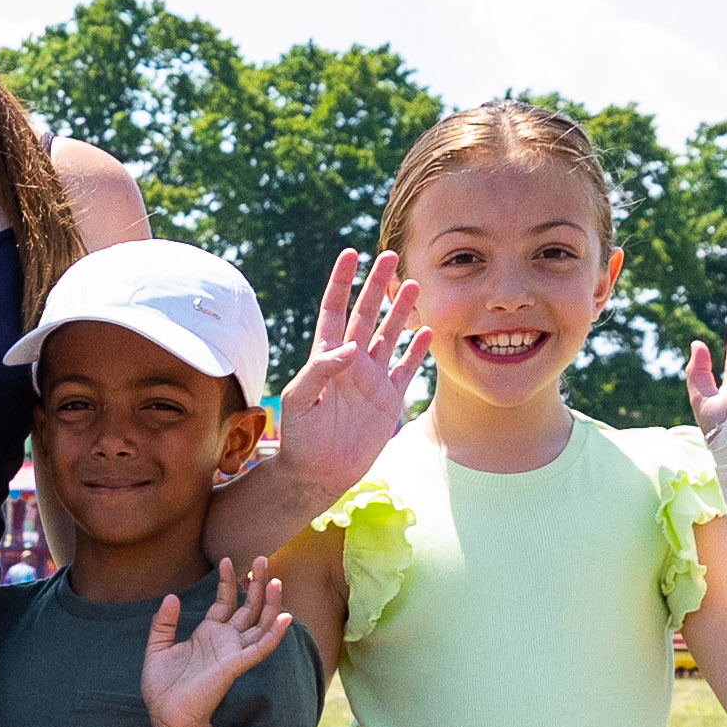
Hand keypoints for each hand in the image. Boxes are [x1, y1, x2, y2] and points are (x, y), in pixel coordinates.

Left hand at [138, 556, 292, 726]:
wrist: (166, 715)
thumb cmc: (163, 687)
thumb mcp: (157, 648)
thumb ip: (164, 623)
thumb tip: (171, 597)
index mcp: (208, 634)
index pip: (225, 601)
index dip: (228, 581)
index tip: (227, 560)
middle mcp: (225, 641)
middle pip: (248, 607)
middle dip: (255, 583)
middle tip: (262, 559)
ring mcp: (233, 652)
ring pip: (260, 623)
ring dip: (270, 602)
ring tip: (274, 579)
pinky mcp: (235, 666)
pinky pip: (260, 648)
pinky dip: (274, 634)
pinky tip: (285, 617)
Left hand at [264, 249, 425, 510]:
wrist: (317, 472)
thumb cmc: (300, 437)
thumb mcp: (299, 400)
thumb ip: (320, 369)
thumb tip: (351, 348)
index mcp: (325, 356)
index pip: (334, 309)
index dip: (341, 282)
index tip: (349, 254)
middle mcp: (350, 362)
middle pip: (366, 314)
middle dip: (377, 285)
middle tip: (391, 257)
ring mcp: (371, 379)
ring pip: (390, 335)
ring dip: (401, 310)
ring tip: (413, 284)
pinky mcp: (389, 399)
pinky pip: (406, 368)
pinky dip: (417, 350)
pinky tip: (427, 330)